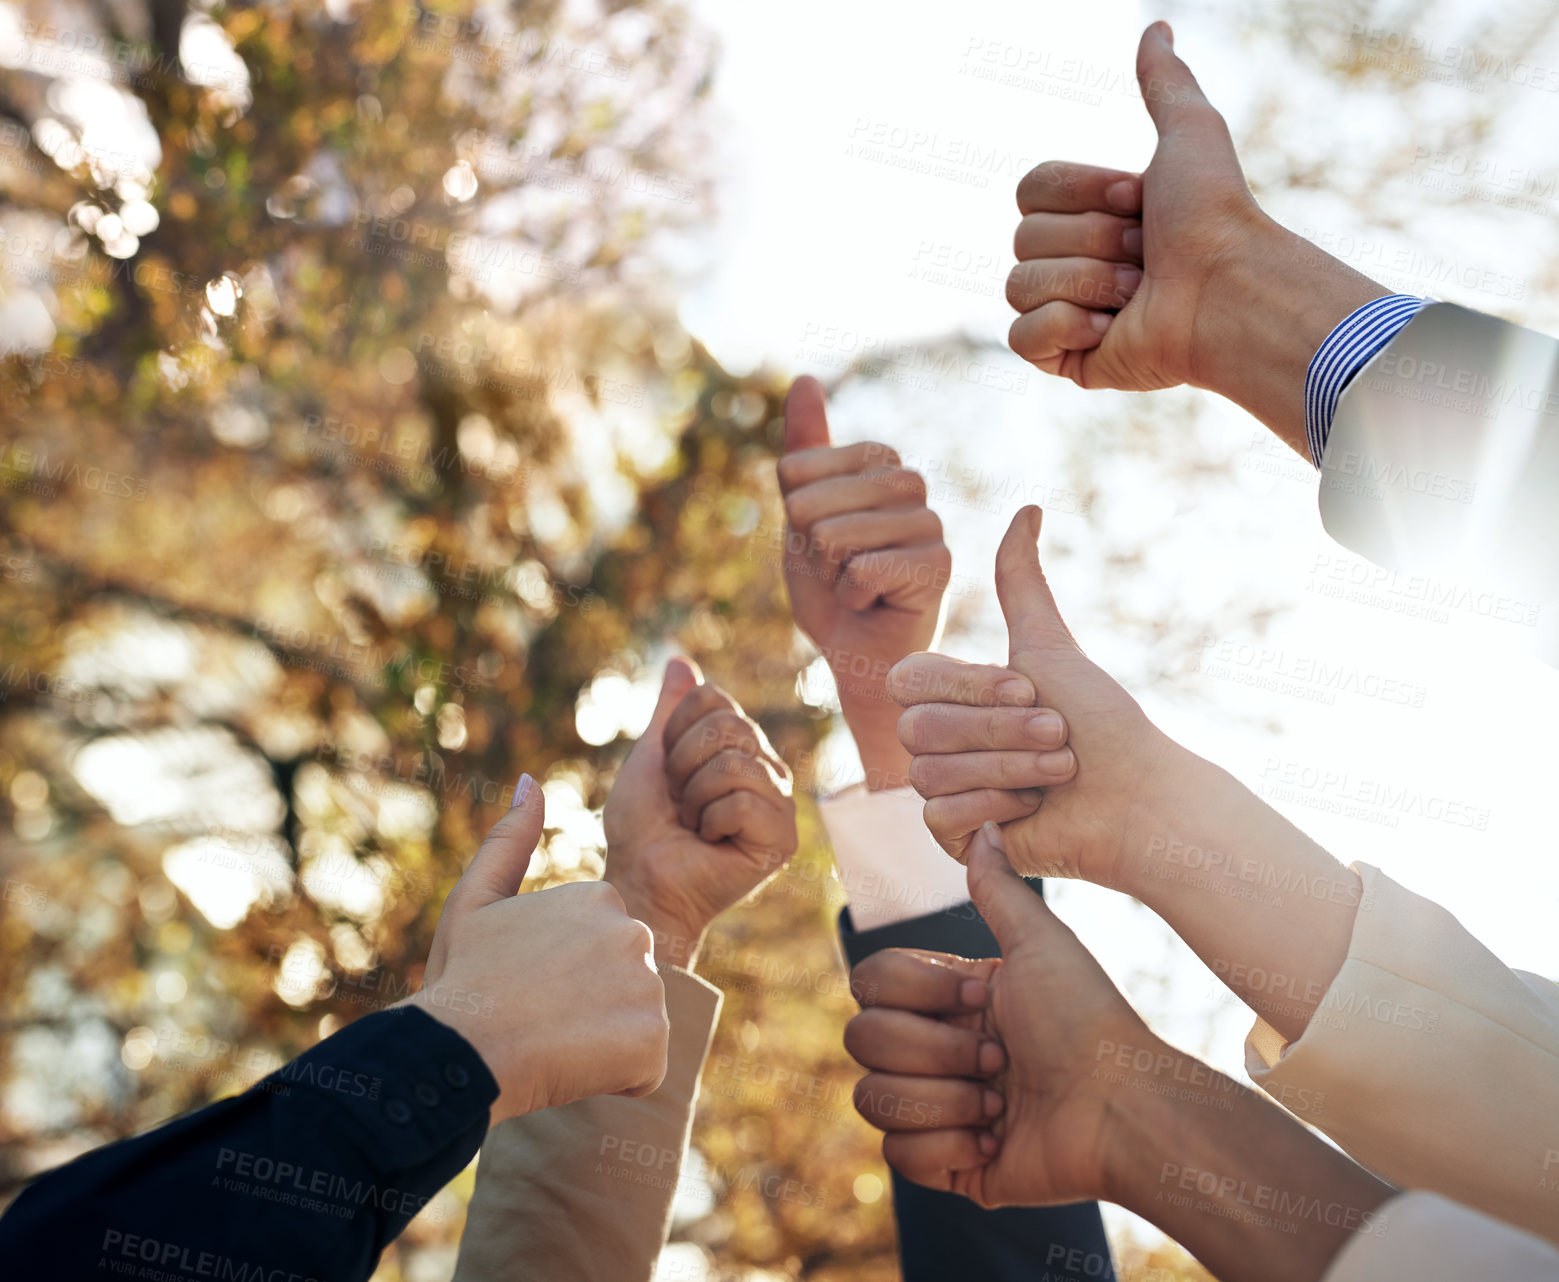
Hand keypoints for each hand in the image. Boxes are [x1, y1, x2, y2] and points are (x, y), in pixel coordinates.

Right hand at [405, 778, 668, 1123]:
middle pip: (626, 979)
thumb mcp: (475, 900)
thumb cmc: (463, 978)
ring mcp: (649, 987)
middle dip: (592, 1003)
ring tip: (555, 1042)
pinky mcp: (654, 1040)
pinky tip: (576, 1069)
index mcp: (600, 897)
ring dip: (604, 1040)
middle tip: (541, 1015)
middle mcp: (636, 932)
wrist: (460, 1054)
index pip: (601, 945)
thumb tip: (531, 781)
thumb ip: (510, 840)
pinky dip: (618, 1075)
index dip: (564, 974)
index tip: (528, 983)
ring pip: (637, 1021)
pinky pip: (646, 1064)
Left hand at [603, 658, 797, 967]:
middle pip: (729, 726)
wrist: (640, 881)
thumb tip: (680, 660)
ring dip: (694, 797)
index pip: (715, 699)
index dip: (675, 733)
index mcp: (742, 747)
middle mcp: (768, 769)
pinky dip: (710, 822)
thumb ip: (671, 711)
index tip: (668, 772)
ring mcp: (780, 804)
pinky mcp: (783, 839)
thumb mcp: (651, 756)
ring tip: (694, 824)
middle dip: (683, 765)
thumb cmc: (642, 828)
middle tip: (680, 803)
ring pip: (735, 763)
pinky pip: (742, 800)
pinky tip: (710, 842)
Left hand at [778, 375, 950, 781]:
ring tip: (858, 586)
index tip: (821, 545)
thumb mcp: (802, 515)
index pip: (795, 470)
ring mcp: (930, 522)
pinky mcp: (940, 565)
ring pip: (832, 537)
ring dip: (830, 576)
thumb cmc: (832, 587)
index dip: (793, 519)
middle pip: (810, 503)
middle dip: (809, 550)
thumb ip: (804, 451)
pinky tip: (876, 603)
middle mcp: (911, 483)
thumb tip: (805, 378)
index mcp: (878, 461)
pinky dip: (851, 597)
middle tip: (839, 572)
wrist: (861, 656)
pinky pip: (860, 570)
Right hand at [846, 824, 1151, 1206]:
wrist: (1120, 1106)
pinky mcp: (947, 1165)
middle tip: (999, 1059)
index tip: (982, 996)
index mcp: (946, 999)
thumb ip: (998, 890)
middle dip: (936, 1050)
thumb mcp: (1040, 944)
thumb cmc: (1086, 1019)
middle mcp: (933, 1050)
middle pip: (862, 1039)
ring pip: (873, 1099)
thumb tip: (987, 826)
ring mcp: (937, 1109)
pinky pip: (898, 1157)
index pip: (871, 982)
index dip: (920, 990)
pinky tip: (993, 1140)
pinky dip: (946, 1147)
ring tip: (998, 1104)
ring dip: (943, 1100)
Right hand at [892, 506, 1361, 1042]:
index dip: (968, 687)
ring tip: (1056, 773)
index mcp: (953, 697)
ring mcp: (943, 790)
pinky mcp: (952, 839)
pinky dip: (994, 808)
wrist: (1136, 800)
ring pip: (928, 772)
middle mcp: (939, 741)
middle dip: (1000, 731)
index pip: (910, 680)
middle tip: (1060, 738)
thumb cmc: (1102, 723)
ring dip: (1007, 768)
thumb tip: (1026, 505)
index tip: (1028, 688)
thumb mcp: (1051, 646)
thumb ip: (1021, 582)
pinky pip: (938, 816)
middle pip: (919, 729)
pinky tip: (1031, 810)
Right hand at [1007, 22, 1386, 455]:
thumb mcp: (1190, 133)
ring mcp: (1063, 313)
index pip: (1030, 189)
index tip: (1136, 200)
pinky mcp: (1062, 359)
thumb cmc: (1212, 217)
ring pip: (1019, 284)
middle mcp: (1071, 261)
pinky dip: (1064, 328)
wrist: (1227, 292)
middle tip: (1144, 256)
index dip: (1079, 193)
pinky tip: (1111, 329)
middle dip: (1089, 243)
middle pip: (1022, 237)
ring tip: (1136, 294)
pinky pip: (1019, 337)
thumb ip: (1165, 83)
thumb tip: (1156, 27)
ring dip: (1085, 284)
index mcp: (1090, 213)